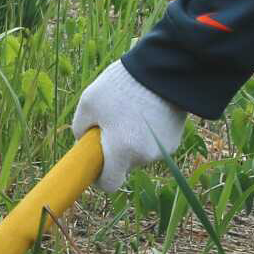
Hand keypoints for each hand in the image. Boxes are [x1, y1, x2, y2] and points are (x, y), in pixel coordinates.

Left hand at [71, 58, 186, 192]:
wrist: (161, 69)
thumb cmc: (120, 86)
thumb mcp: (89, 102)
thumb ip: (80, 128)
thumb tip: (82, 141)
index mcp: (121, 151)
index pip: (110, 183)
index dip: (100, 177)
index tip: (95, 166)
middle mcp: (144, 156)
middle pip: (124, 165)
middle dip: (115, 152)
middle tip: (111, 126)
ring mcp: (162, 149)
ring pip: (139, 153)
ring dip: (132, 140)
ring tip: (130, 112)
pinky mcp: (174, 139)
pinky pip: (153, 143)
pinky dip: (147, 134)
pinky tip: (146, 111)